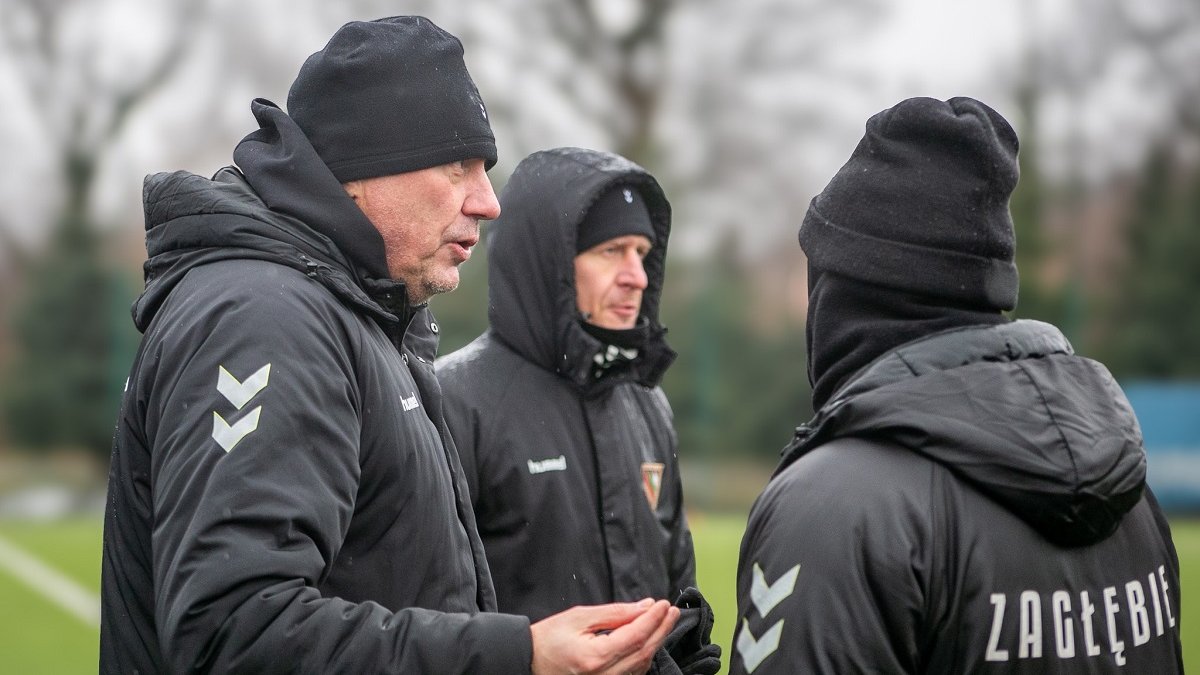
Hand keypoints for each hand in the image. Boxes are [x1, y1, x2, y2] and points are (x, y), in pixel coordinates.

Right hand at [530, 598, 679, 674]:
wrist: (528, 663)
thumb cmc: (548, 640)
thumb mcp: (579, 617)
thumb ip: (615, 613)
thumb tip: (644, 607)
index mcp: (595, 657)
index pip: (636, 636)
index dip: (653, 619)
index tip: (663, 604)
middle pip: (644, 652)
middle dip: (661, 629)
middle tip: (671, 611)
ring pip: (642, 665)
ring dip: (655, 642)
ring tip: (664, 622)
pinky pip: (632, 674)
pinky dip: (644, 656)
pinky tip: (649, 641)